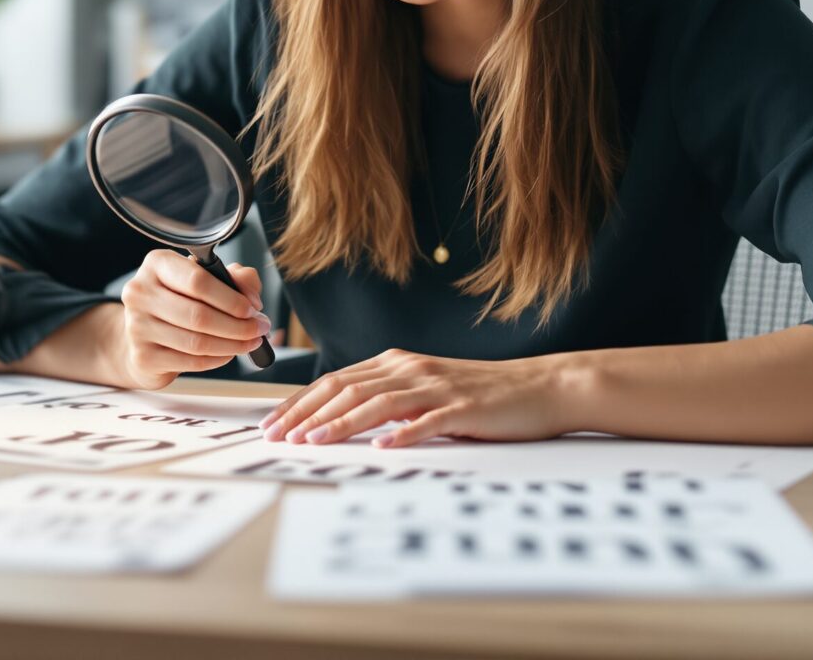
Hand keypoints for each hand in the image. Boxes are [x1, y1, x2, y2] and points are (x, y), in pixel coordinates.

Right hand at [110, 250, 270, 389]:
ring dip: (233, 344)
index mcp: (157, 264)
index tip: (253, 307)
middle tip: (260, 328)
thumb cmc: (179, 301)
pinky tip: (229, 353)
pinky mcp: (143, 356)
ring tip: (250, 342)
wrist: (143, 335)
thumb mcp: (206, 278)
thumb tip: (251, 297)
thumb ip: (236, 278)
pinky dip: (218, 358)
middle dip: (239, 325)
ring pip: (197, 341)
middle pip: (199, 315)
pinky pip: (192, 361)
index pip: (198, 281)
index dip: (232, 298)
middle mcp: (141, 292)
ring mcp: (138, 326)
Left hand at [258, 349, 576, 446]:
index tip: (271, 424)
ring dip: (341, 423)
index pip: (335, 382)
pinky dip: (402, 433)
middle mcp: (410, 370)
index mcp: (396, 364)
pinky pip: (427, 421)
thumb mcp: (425, 391)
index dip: (300, 402)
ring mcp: (436, 387)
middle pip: (346, 389)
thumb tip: (340, 420)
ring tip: (312, 442)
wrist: (540, 387)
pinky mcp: (463, 408)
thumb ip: (387, 400)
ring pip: (378, 403)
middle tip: (276, 436)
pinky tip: (382, 447)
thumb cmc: (481, 395)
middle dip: (305, 414)